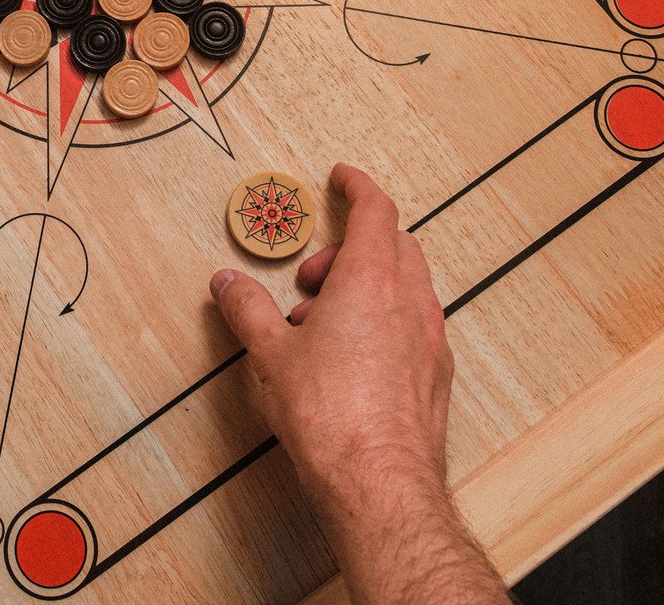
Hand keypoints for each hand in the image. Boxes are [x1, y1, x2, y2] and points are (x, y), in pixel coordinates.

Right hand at [211, 163, 456, 552]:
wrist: (380, 486)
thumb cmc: (331, 416)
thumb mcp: (271, 353)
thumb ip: (247, 308)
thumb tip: (227, 282)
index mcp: (371, 280)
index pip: (376, 210)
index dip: (358, 187)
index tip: (342, 178)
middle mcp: (410, 302)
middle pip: (394, 244)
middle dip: (351, 246)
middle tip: (312, 275)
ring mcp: (429, 340)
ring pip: (407, 286)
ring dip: (366, 287)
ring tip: (321, 325)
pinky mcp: (435, 376)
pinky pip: (414, 326)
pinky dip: (385, 320)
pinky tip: (351, 357)